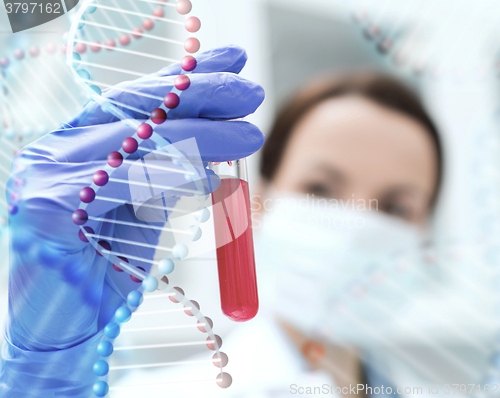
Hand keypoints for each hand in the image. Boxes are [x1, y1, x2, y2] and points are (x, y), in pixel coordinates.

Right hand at [0, 45, 264, 396]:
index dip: (188, 77)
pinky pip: (118, 183)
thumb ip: (174, 173)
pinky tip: (206, 175)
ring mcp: (45, 176)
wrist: (71, 328)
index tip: (234, 62)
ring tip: (248, 134)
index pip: (139, 99)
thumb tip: (218, 146)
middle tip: (251, 91)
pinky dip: (166, 176)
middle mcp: (58, 151)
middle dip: (201, 95)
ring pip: (134, 141)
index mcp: (80, 144)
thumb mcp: (151, 209)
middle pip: (138, 110)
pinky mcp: (46, 210)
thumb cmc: (113, 266)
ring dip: (200, 135)